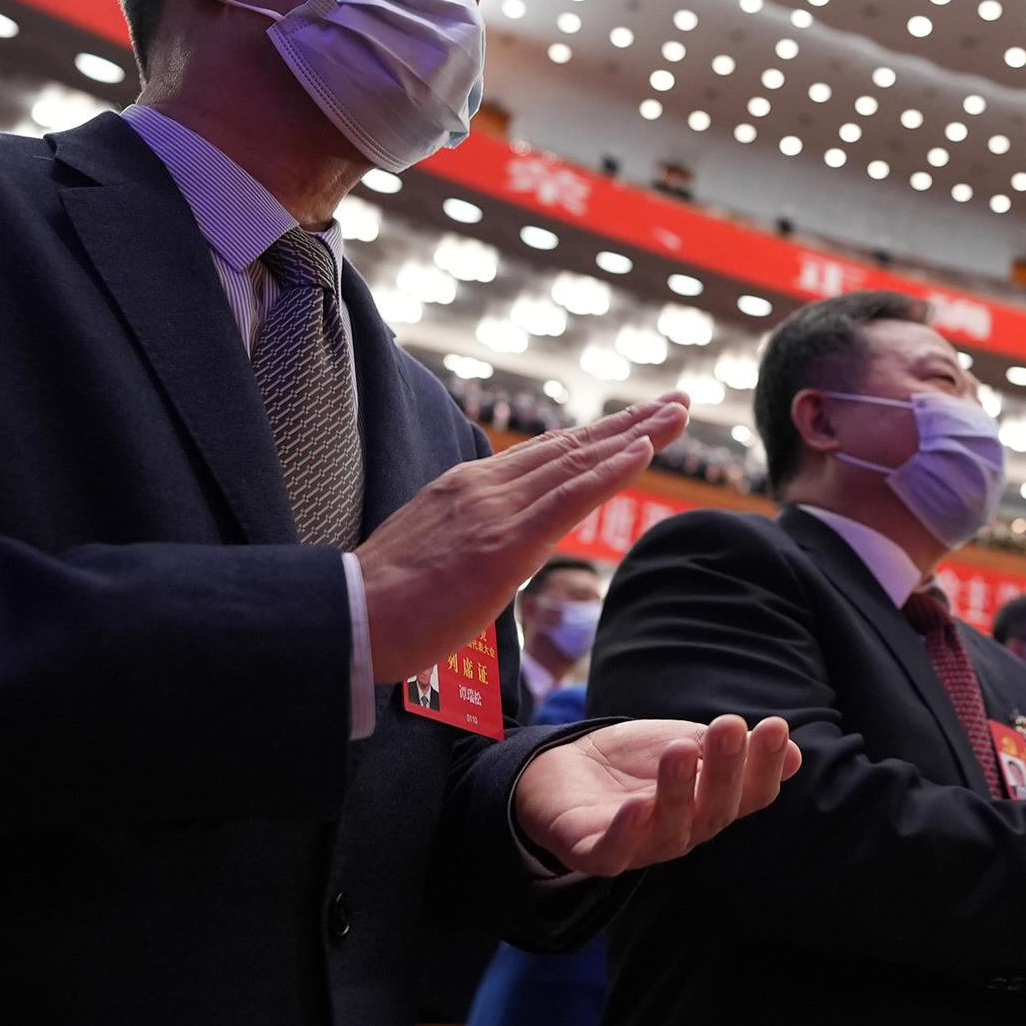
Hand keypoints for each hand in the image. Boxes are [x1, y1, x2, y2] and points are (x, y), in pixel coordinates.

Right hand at [357, 395, 682, 683]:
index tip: (637, 423)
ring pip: (578, 463)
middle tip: (678, 403)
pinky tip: (644, 452)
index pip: (546, 456)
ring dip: (636, 435)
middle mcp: (485, 487)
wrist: (347, 621)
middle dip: (630, 424)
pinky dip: (609, 472)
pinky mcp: (501, 543)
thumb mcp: (434, 554)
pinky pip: (567, 500)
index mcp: (468, 488)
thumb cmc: (382, 605)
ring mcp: (494, 511)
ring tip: (678, 413)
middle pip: (572, 448)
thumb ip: (470, 539)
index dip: (597, 438)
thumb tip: (495, 551)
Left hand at [513, 714, 801, 876]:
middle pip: (713, 811)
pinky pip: (613, 853)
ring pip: (670, 832)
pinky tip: (635, 805)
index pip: (749, 794)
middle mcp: (683, 832)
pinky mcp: (594, 853)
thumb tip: (793, 751)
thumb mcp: (686, 743)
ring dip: (677, 792)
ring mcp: (640, 847)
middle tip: (728, 727)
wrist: (561, 768)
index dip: (765, 765)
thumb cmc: (633, 761)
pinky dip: (625, 833)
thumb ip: (731, 751)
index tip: (776, 727)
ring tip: (679, 748)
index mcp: (710, 807)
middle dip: (724, 770)